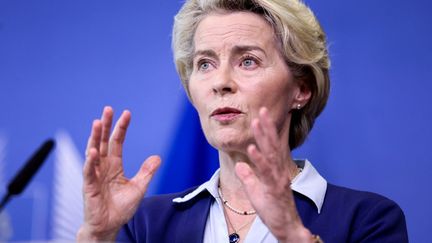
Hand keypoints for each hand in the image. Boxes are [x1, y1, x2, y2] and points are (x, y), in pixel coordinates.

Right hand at [77, 106, 160, 240]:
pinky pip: (89, 171)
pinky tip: (93, 150)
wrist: (109, 226)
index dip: (121, 128)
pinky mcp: (89, 186)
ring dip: (95, 137)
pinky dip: (90, 161)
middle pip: (104, 141)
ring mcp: (94, 175)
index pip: (117, 142)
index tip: (126, 113)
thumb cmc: (120, 208)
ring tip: (98, 122)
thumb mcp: (138, 188)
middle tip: (108, 109)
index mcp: (114, 165)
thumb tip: (157, 157)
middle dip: (106, 125)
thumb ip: (146, 172)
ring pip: (93, 151)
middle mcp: (103, 166)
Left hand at [235, 107, 312, 242]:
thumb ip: (249, 177)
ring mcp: (277, 178)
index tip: (262, 115)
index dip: (267, 131)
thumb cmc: (273, 209)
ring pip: (270, 154)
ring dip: (262, 137)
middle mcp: (278, 170)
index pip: (271, 146)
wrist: (286, 227)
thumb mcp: (256, 191)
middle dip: (266, 126)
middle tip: (262, 109)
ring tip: (256, 122)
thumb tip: (240, 165)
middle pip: (272, 145)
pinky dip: (259, 159)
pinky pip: (266, 172)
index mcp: (275, 170)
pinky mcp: (274, 188)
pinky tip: (251, 148)